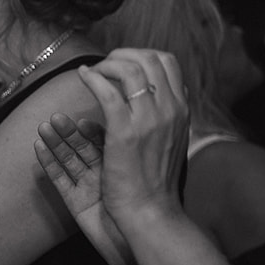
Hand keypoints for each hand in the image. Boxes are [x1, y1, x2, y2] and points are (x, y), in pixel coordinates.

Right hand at [35, 113, 134, 264]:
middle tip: (56, 117)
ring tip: (44, 127)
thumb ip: (130, 139)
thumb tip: (127, 113)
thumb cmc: (149, 205)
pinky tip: (39, 148)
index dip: (91, 126)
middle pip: (83, 146)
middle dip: (68, 131)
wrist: (142, 238)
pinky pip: (60, 180)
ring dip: (55, 143)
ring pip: (69, 160)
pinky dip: (48, 163)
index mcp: (125, 162)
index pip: (105, 138)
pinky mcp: (76, 203)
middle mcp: (106, 173)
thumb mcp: (141, 163)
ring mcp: (89, 187)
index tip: (81, 116)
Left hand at [71, 49, 188, 230]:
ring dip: (106, 64)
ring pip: (129, 70)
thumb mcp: (173, 141)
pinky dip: (93, 78)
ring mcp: (148, 119)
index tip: (123, 62)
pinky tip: (81, 77)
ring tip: (91, 72)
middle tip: (104, 63)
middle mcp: (170, 109)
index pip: (168, 62)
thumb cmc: (156, 181)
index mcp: (182, 110)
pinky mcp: (124, 131)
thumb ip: (169, 115)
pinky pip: (106, 91)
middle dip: (122, 54)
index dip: (143, 54)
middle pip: (149, 59)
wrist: (152, 210)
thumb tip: (168, 91)